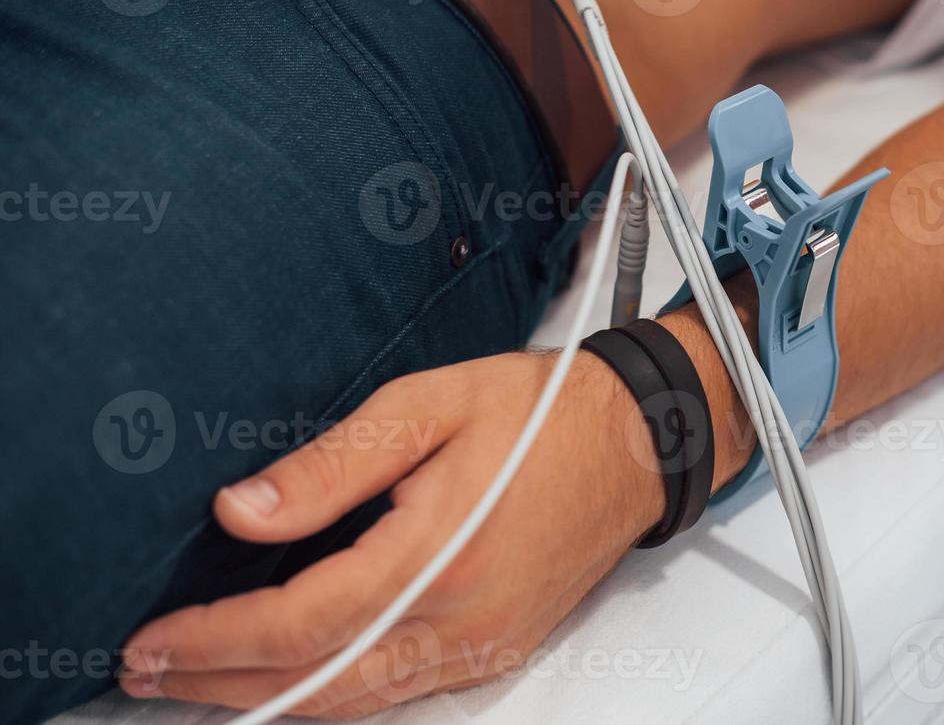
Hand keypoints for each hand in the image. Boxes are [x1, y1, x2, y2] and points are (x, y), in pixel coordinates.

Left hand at [118, 350, 663, 717]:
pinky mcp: (501, 648)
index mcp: (438, 554)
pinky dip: (333, 695)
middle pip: (316, 683)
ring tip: (200, 683)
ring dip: (270, 700)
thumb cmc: (539, 411)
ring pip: (357, 703)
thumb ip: (331, 464)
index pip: (298, 623)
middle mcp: (462, 619)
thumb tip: (239, 512)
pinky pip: (400, 693)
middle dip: (221, 687)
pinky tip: (296, 676)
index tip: (149, 641)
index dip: (211, 642)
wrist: (638, 438)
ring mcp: (485, 644)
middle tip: (147, 674)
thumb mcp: (428, 407)